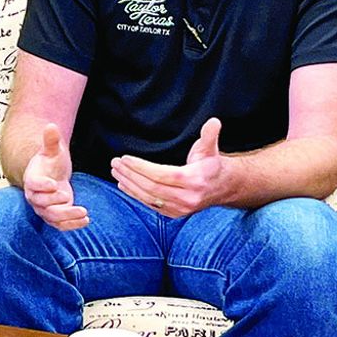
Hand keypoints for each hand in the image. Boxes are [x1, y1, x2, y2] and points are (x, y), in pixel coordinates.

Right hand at [22, 124, 87, 229]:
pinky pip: (61, 225)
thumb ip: (51, 141)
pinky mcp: (54, 217)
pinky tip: (86, 220)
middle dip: (55, 202)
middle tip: (68, 196)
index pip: (33, 184)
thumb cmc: (51, 162)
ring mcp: (44, 208)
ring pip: (52, 217)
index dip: (42, 185)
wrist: (52, 175)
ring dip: (67, 217)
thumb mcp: (53, 151)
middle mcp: (35, 196)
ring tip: (84, 213)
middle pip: (41, 204)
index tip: (54, 184)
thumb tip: (51, 126)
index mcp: (32, 179)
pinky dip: (73, 225)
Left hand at [110, 117, 225, 216]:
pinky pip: (150, 205)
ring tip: (116, 171)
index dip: (141, 167)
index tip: (126, 158)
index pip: (161, 175)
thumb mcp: (211, 148)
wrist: (222, 187)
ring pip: (148, 197)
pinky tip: (124, 185)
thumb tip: (214, 122)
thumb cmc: (211, 165)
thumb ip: (209, 135)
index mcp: (194, 180)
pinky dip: (134, 195)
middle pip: (151, 187)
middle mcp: (187, 198)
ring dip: (129, 184)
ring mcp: (180, 208)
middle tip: (115, 163)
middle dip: (130, 174)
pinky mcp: (174, 214)